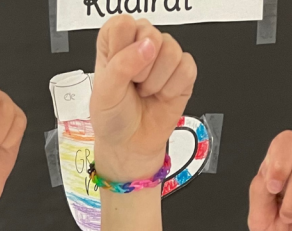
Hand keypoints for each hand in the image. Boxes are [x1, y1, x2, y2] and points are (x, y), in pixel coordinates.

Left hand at [90, 16, 196, 181]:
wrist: (130, 146)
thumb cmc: (113, 117)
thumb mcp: (104, 93)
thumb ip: (121, 64)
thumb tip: (147, 46)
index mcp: (114, 43)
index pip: (123, 24)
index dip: (124, 49)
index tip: (120, 69)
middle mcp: (140, 45)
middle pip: (151, 33)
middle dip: (142, 67)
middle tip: (134, 84)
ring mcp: (163, 58)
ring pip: (172, 49)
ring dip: (157, 80)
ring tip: (146, 92)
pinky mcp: (182, 73)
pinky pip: (187, 67)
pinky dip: (173, 88)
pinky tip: (162, 95)